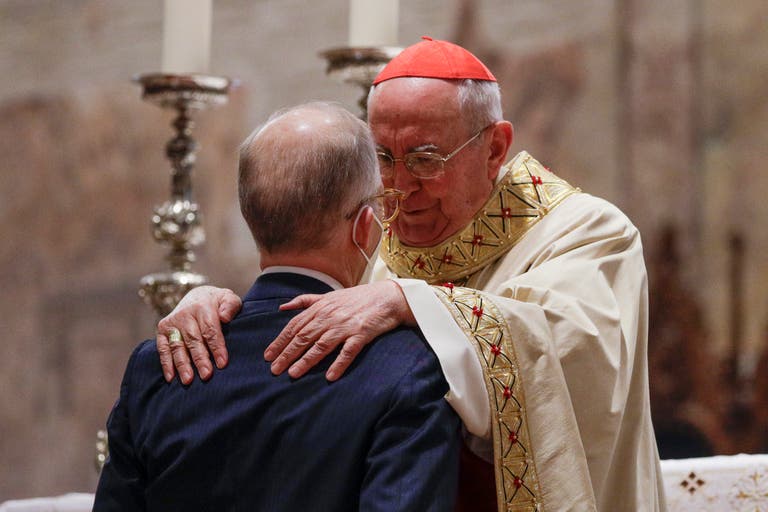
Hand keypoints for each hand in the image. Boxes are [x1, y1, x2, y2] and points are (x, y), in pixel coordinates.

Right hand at [156, 286, 241, 383]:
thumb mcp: (228, 298)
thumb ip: (230, 306)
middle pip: (193, 340)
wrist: (197, 296)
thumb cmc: (217, 303)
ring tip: (188, 380)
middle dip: (200, 358)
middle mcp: (185, 314)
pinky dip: (166, 364)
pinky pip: (163, 348)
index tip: (222, 363)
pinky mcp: (163, 329)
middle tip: (206, 375)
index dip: (216, 347)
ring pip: (177, 346)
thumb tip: (225, 318)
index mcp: (202, 307)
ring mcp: (172, 322)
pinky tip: (171, 378)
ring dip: (182, 364)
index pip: (210, 330)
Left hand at [265, 280, 414, 380]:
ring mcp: (346, 326)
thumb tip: (282, 307)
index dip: (280, 341)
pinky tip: (330, 376)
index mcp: (320, 308)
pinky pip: (348, 351)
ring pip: (322, 345)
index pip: (295, 326)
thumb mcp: (329, 296)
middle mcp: (330, 316)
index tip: (268, 356)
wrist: (387, 297)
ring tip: (293, 374)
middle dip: (287, 354)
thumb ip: (305, 301)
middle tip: (275, 370)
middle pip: (304, 337)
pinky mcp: (362, 334)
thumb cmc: (357, 298)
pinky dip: (339, 363)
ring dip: (306, 360)